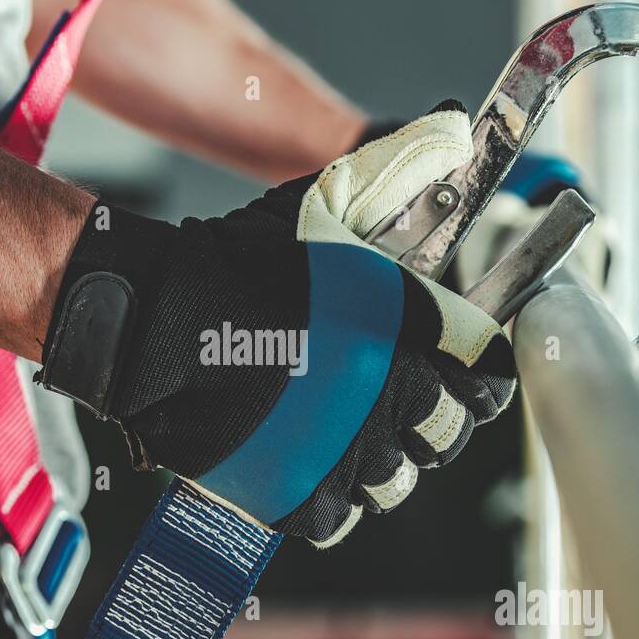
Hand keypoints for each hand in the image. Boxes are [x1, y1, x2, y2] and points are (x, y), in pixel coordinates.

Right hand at [40, 102, 515, 545]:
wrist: (150, 320)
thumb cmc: (236, 262)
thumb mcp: (323, 201)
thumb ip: (397, 166)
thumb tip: (454, 121)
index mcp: (404, 335)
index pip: (488, 379)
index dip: (478, 374)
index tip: (460, 368)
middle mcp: (385, 403)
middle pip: (449, 435)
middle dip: (433, 416)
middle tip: (397, 394)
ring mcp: (339, 458)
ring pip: (396, 480)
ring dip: (382, 458)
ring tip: (347, 428)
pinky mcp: (292, 498)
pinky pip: (341, 518)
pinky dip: (331, 496)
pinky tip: (309, 460)